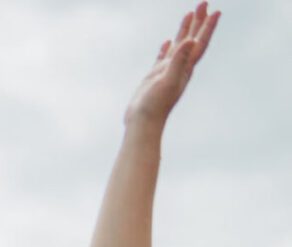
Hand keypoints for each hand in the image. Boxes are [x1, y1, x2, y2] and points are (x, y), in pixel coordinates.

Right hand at [126, 3, 219, 125]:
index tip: (216, 10)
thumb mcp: (168, 80)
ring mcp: (168, 71)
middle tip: (204, 3)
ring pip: (179, 45)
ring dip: (185, 30)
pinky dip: (167, 48)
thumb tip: (190, 41)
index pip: (200, 42)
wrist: (143, 122)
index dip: (208, 27)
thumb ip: (179, 61)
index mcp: (185, 67)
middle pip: (193, 39)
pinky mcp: (155, 76)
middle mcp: (179, 67)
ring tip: (190, 14)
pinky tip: (167, 42)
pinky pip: (164, 57)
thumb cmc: (155, 105)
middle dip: (199, 21)